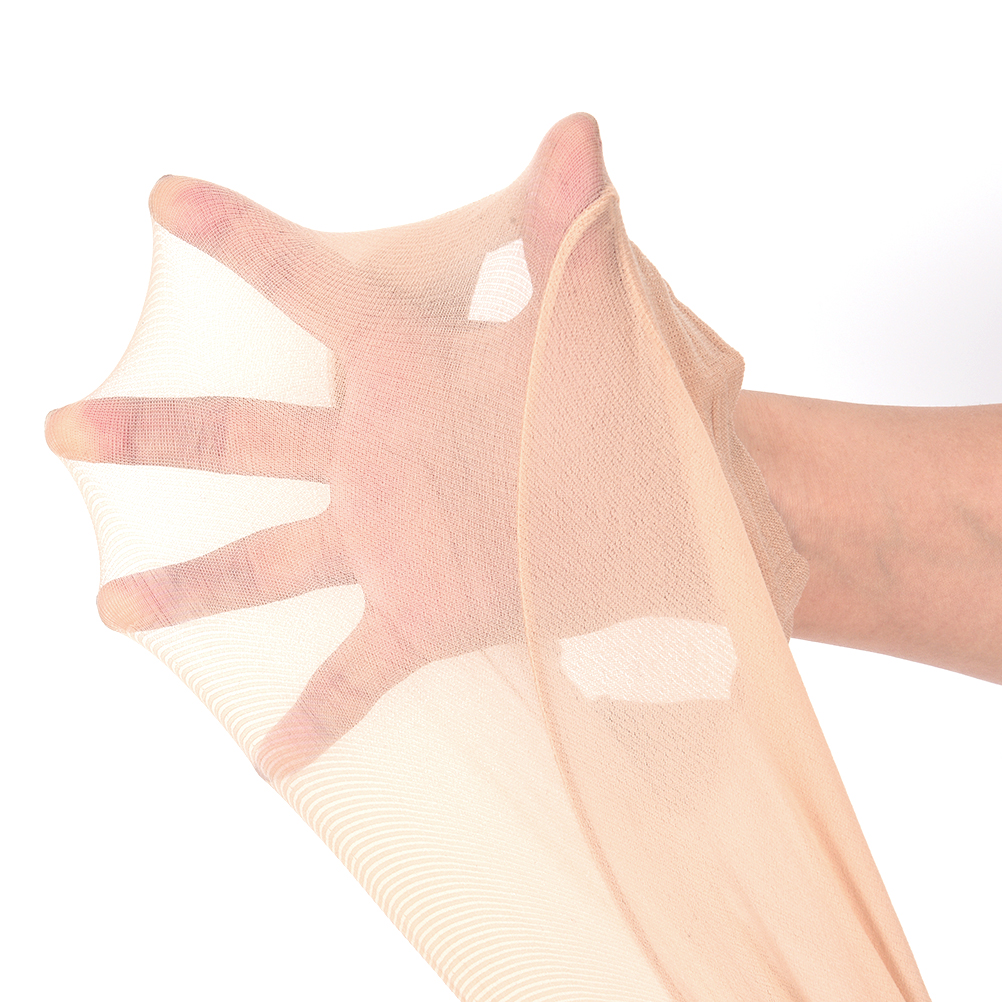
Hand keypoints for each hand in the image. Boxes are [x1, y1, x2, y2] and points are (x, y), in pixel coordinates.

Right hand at [46, 114, 611, 778]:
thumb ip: (577, 231)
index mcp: (412, 369)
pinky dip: (316, 715)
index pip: (310, 287)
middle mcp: (381, 452)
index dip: (241, 237)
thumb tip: (578, 128)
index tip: (167, 196)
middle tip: (65, 426)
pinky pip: (355, 673)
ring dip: (195, 583)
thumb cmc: (642, 408)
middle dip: (158, 430)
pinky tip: (267, 756)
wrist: (684, 505)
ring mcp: (394, 537)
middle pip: (246, 434)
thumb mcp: (602, 320)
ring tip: (113, 605)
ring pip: (268, 559)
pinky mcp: (428, 613)